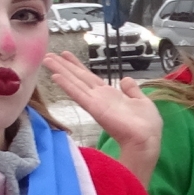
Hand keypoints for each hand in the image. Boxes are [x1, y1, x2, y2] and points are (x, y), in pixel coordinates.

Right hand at [44, 52, 161, 180]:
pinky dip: (67, 85)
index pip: (90, 77)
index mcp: (110, 95)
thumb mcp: (141, 101)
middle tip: (48, 55)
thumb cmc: (146, 125)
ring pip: (75, 83)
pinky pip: (78, 94)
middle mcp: (99, 97)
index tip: (66, 55)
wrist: (146, 139)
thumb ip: (132, 90)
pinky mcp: (94, 108)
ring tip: (47, 60)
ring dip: (60, 71)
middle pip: (78, 78)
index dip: (77, 66)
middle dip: (64, 66)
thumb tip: (125, 80)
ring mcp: (95, 102)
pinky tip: (55, 76)